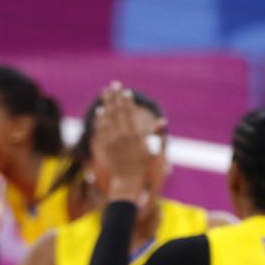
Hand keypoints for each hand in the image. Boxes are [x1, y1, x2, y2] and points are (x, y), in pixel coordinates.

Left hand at [92, 82, 152, 201]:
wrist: (127, 180)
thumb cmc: (143, 166)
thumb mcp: (152, 150)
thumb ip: (155, 133)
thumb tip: (163, 121)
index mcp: (134, 135)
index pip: (129, 113)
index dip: (127, 101)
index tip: (126, 92)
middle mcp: (122, 136)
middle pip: (117, 111)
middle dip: (115, 97)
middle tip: (114, 84)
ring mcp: (112, 141)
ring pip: (107, 118)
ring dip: (106, 104)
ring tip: (105, 93)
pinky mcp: (105, 146)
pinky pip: (101, 129)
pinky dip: (100, 118)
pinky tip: (100, 110)